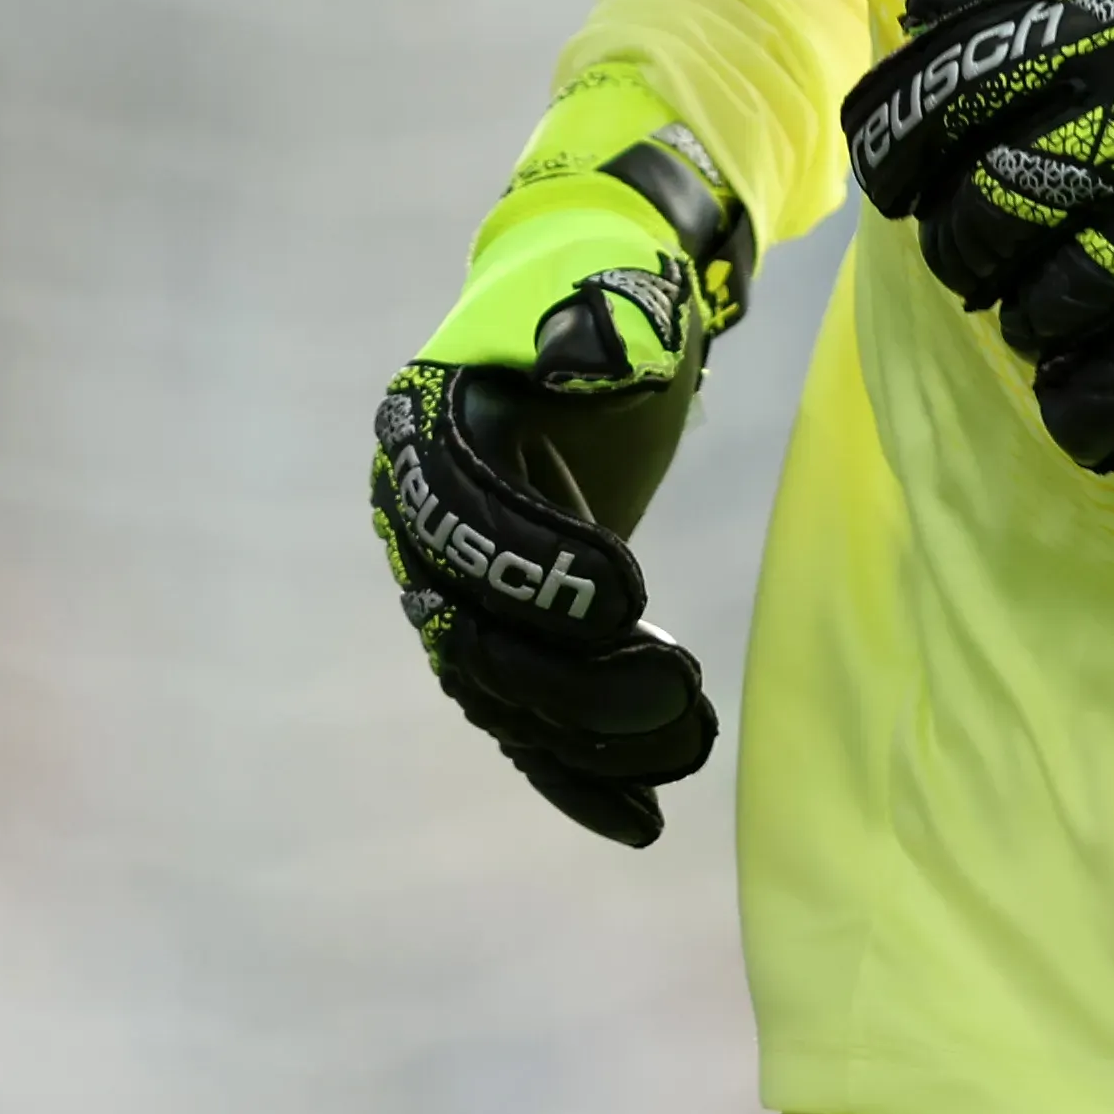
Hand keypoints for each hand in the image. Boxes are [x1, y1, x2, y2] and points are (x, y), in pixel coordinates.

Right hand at [371, 77, 754, 846]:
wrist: (603, 308)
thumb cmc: (611, 292)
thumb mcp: (611, 292)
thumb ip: (596, 327)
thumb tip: (585, 352)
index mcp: (428, 435)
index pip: (462, 520)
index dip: (535, 564)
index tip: (628, 597)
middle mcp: (421, 525)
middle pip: (476, 634)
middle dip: (576, 678)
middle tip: (682, 691)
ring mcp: (458, 591)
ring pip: (504, 695)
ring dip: (593, 735)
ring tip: (692, 740)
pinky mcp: (508, 635)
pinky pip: (526, 723)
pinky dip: (578, 775)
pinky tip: (642, 822)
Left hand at [841, 0, 1113, 474]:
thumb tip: (930, 8)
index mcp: (1111, 25)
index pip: (938, 100)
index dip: (894, 152)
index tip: (901, 177)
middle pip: (976, 219)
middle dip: (961, 247)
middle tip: (986, 247)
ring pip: (1042, 311)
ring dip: (1029, 319)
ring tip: (1052, 304)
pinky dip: (1084, 404)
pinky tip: (1080, 390)